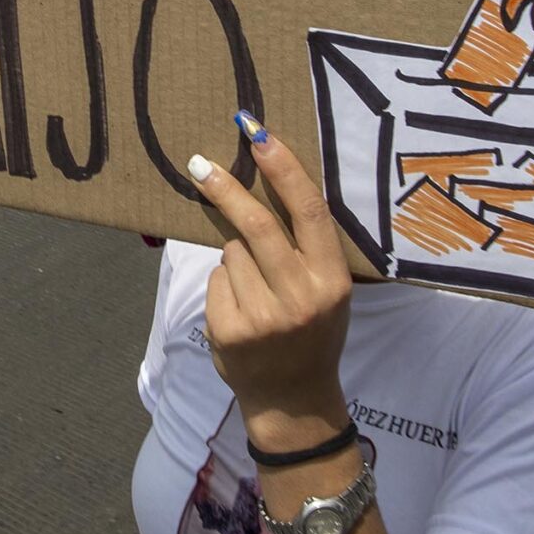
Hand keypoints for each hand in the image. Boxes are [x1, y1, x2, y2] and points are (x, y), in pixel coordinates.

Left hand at [189, 113, 351, 446]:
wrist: (293, 400)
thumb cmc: (313, 333)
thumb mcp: (329, 291)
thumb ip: (307, 249)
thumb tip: (268, 182)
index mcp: (332, 279)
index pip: (307, 212)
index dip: (283, 168)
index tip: (259, 134)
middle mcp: (300, 296)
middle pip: (256, 225)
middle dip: (226, 189)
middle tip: (201, 164)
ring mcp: (263, 316)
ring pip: (232, 253)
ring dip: (236, 258)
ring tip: (256, 291)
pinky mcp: (230, 329)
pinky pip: (216, 280)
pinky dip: (223, 285)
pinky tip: (240, 310)